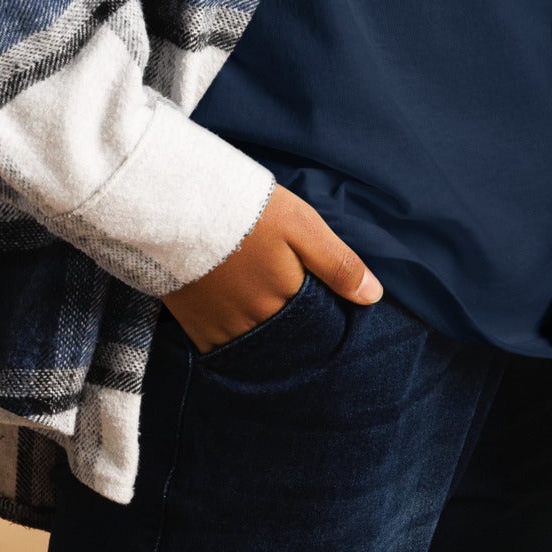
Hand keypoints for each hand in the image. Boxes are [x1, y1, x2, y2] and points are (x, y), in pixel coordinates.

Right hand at [161, 184, 380, 353]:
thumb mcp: (301, 225)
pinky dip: (232, 337)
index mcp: (287, 299)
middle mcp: (257, 323)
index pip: (315, 327)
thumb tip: (374, 297)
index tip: (319, 306)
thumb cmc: (246, 209)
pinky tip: (234, 313)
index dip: (320, 318)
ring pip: (255, 346)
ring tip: (260, 307)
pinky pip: (222, 348)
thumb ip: (337, 263)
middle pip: (285, 340)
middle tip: (285, 301)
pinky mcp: (195, 327)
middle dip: (292, 330)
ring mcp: (223, 329)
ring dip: (262, 333)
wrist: (177, 204)